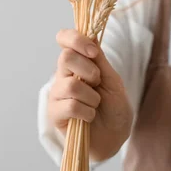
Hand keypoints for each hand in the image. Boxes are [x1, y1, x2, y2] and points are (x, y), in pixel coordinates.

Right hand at [48, 29, 132, 158]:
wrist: (115, 134)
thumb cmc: (114, 105)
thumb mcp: (112, 79)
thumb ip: (99, 60)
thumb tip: (91, 36)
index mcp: (77, 62)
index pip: (64, 38)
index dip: (75, 39)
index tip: (93, 52)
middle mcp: (63, 75)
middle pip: (66, 58)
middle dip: (89, 71)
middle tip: (98, 83)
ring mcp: (57, 94)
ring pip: (71, 85)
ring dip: (92, 97)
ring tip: (95, 104)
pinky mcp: (55, 114)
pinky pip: (70, 106)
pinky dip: (87, 112)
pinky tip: (89, 117)